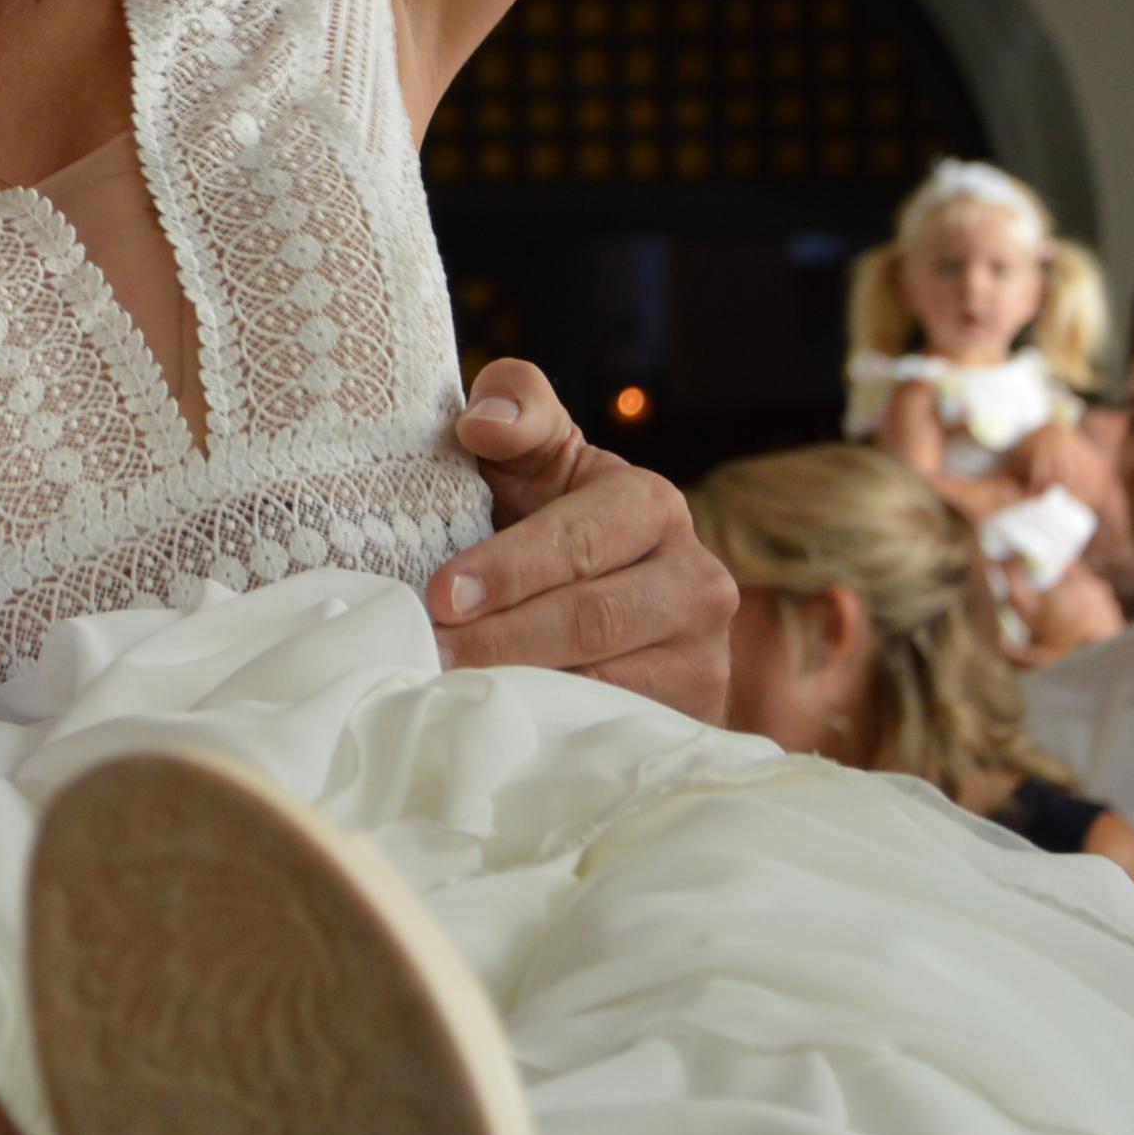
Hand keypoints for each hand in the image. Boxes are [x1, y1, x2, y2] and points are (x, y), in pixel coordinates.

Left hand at [434, 363, 732, 716]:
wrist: (609, 608)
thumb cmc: (550, 518)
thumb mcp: (536, 455)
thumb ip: (514, 406)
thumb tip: (482, 423)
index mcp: (653, 504)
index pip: (580, 540)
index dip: (510, 567)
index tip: (443, 594)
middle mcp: (697, 579)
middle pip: (590, 619)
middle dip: (501, 637)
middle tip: (430, 651)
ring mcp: (702, 656)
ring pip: (604, 683)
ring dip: (521, 688)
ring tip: (450, 689)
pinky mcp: (691, 717)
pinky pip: (617, 727)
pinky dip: (554, 728)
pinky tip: (501, 724)